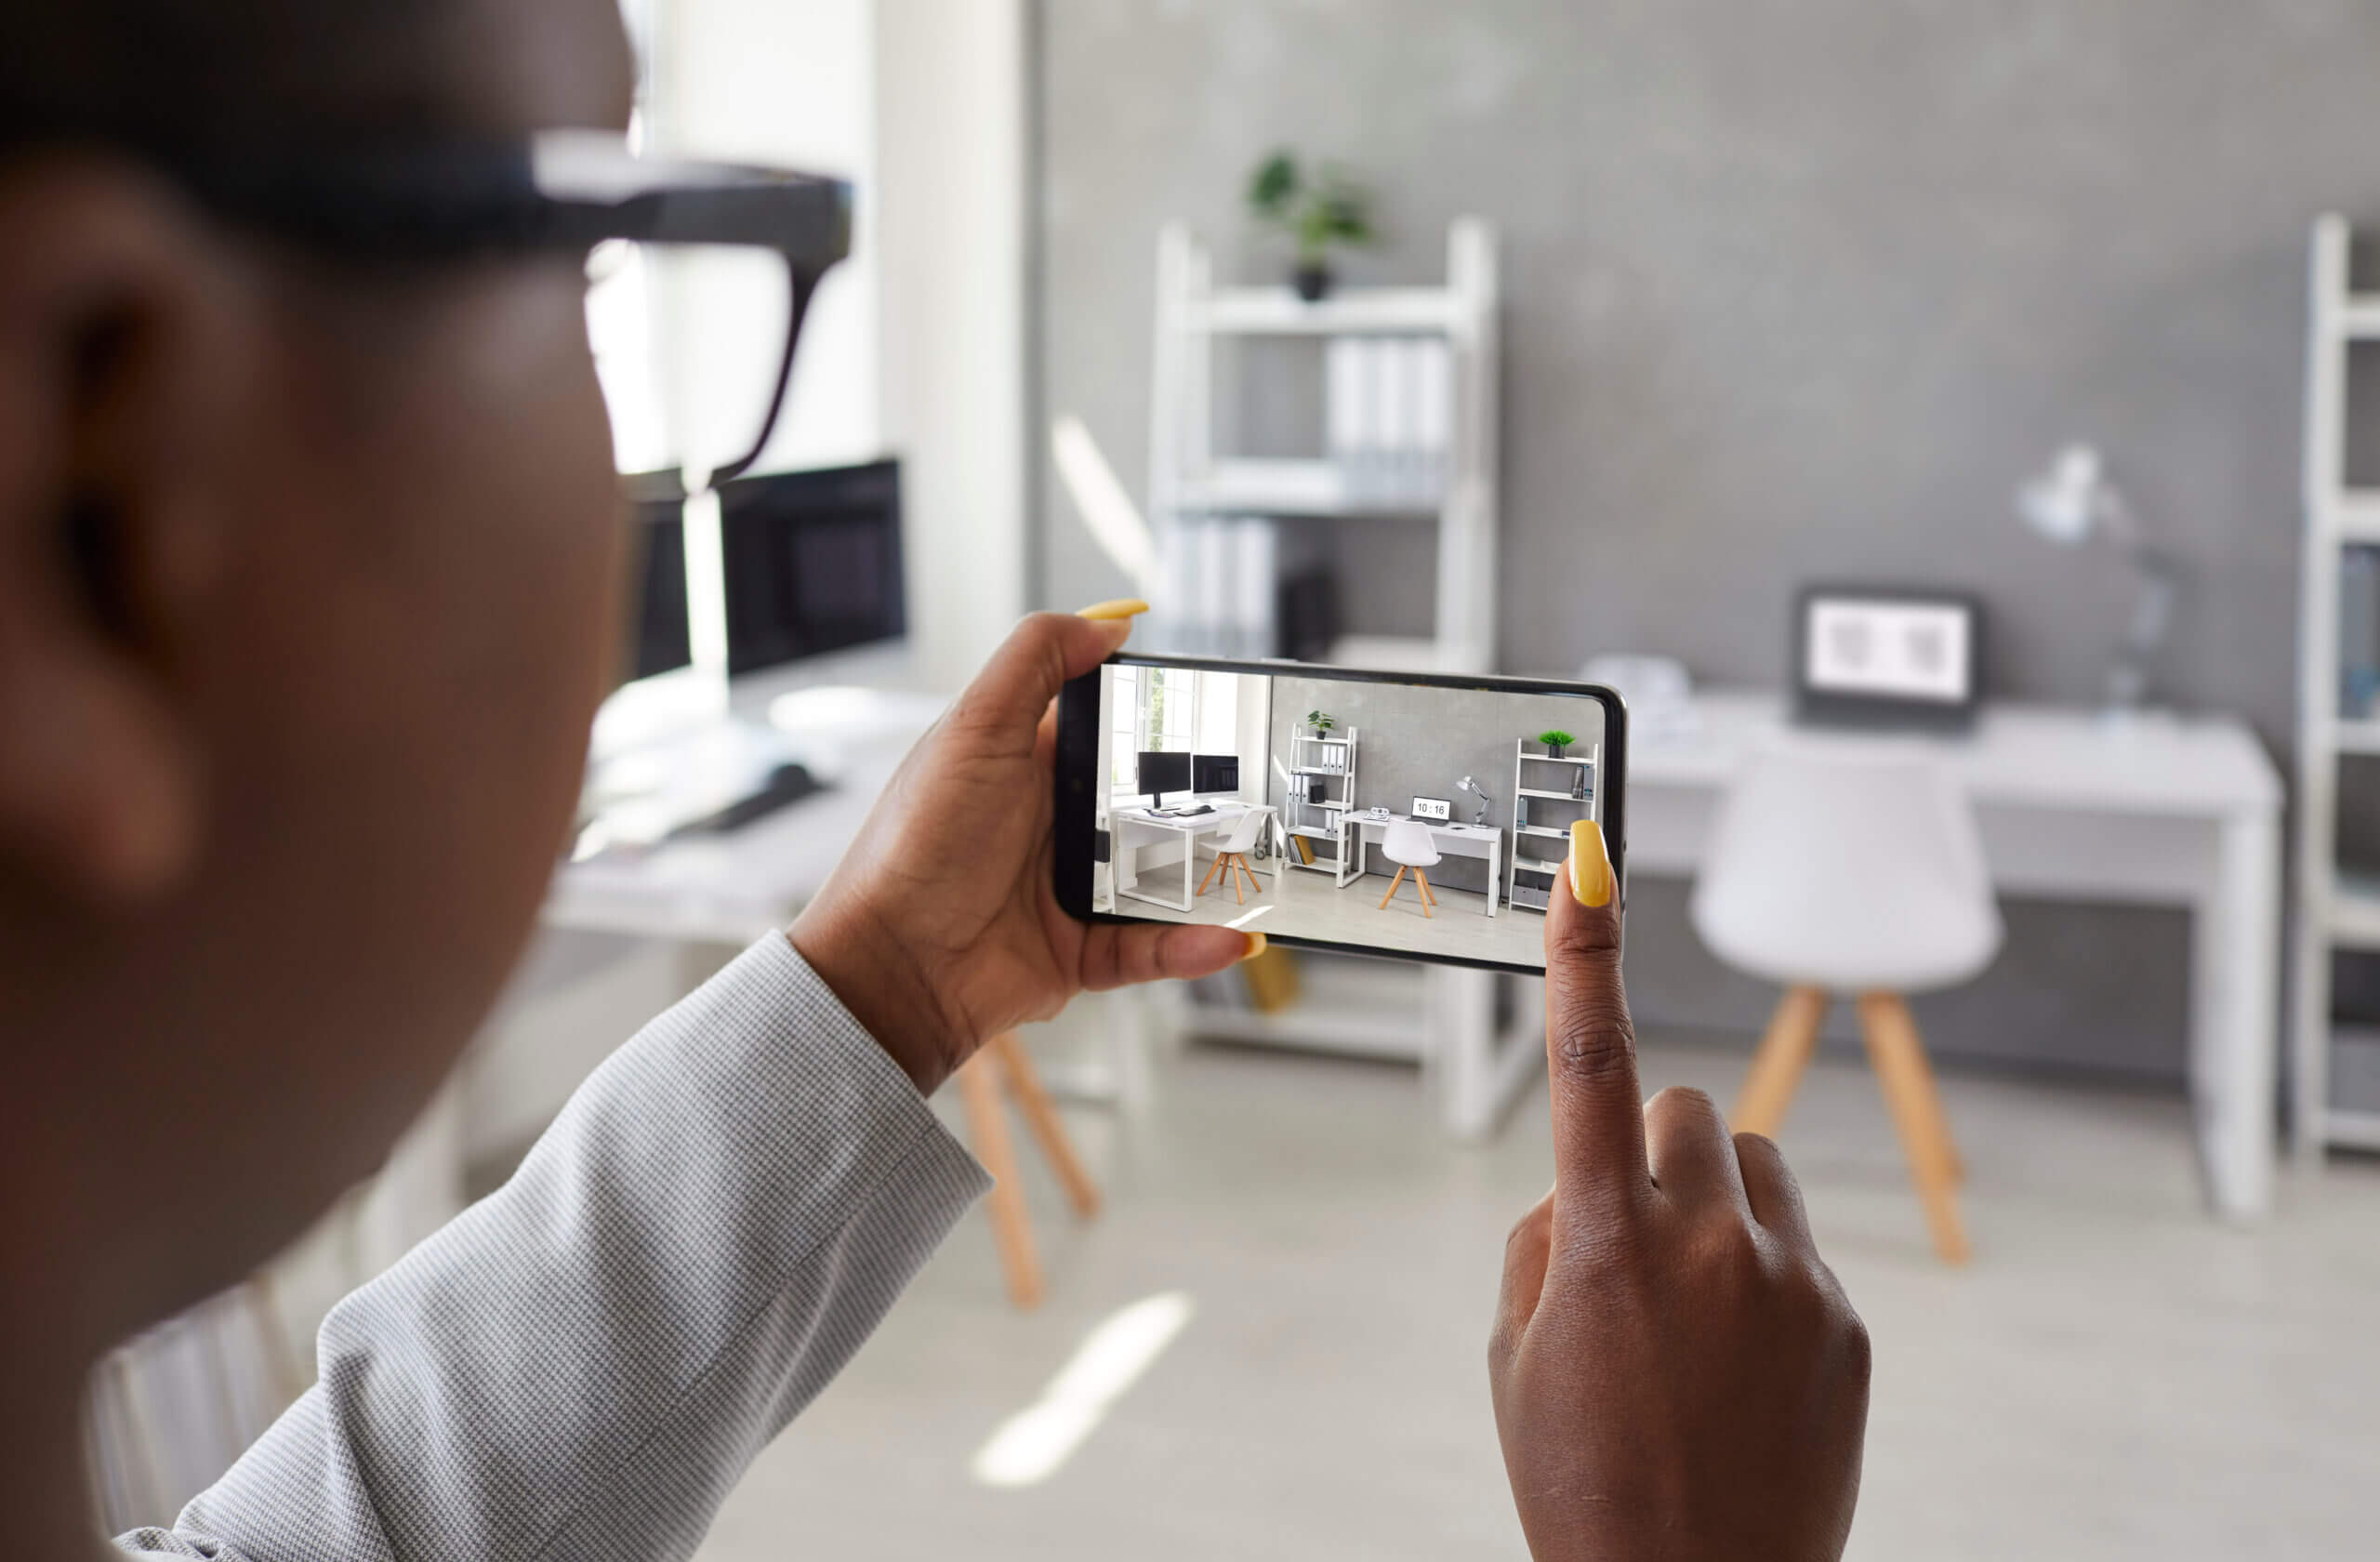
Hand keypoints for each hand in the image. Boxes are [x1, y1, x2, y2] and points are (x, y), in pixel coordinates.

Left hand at [790, 606, 1253, 1092]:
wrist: (891, 965)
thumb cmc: (915, 845)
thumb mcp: (973, 728)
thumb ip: (1037, 661)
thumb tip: (1108, 622)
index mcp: (1029, 760)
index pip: (1110, 725)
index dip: (1159, 715)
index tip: (1215, 707)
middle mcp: (1054, 822)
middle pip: (1152, 803)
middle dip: (1205, 803)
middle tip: (1258, 795)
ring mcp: (1071, 887)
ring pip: (1165, 877)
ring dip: (1212, 879)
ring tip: (1256, 874)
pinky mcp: (1082, 950)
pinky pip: (1153, 946)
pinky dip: (1191, 945)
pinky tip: (1226, 936)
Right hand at [1489, 824, 1870, 1560]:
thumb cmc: (1582, 1479)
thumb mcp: (1515, 1353)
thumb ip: (1547, 1236)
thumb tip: (1595, 1179)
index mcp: (1603, 1245)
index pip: (1590, 1063)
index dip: (1586, 952)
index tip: (1590, 857)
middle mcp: (1707, 1243)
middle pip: (1688, 1111)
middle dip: (1653, 1151)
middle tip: (1633, 1243)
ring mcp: (1789, 1280)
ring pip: (1754, 1167)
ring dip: (1718, 1204)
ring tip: (1692, 1312)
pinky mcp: (1846, 1322)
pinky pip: (1797, 1246)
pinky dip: (1763, 1278)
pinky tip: (1739, 1368)